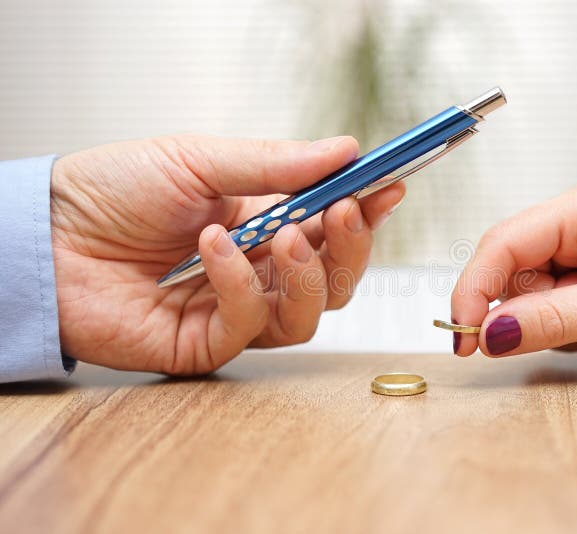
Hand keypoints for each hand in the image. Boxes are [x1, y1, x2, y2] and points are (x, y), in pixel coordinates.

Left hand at [51, 135, 404, 373]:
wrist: (48, 234)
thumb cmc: (115, 190)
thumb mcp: (199, 159)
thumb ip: (275, 164)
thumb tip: (346, 150)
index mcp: (262, 224)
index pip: (329, 228)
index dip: (364, 212)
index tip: (389, 186)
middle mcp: (256, 272)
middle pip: (334, 279)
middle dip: (349, 247)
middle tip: (346, 212)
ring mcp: (235, 311)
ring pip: (307, 313)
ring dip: (307, 273)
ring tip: (282, 235)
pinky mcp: (207, 344)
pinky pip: (250, 325)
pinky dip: (240, 283)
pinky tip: (213, 247)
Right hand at [452, 177, 576, 358]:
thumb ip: (554, 320)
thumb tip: (490, 333)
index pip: (504, 242)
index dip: (474, 288)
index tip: (461, 333)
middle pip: (508, 266)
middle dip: (512, 309)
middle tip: (514, 345)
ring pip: (524, 290)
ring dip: (542, 320)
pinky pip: (544, 304)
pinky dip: (557, 326)